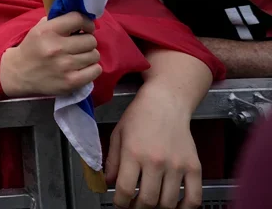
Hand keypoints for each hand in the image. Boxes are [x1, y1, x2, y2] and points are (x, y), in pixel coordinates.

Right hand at [0, 13, 101, 96]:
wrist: (18, 74)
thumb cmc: (32, 49)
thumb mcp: (38, 29)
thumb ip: (58, 21)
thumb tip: (82, 19)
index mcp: (48, 31)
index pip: (78, 19)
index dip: (87, 23)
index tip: (86, 28)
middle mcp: (57, 47)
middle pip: (91, 40)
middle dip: (87, 41)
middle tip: (80, 45)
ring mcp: (65, 66)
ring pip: (95, 55)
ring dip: (89, 55)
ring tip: (79, 57)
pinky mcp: (71, 82)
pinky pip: (96, 70)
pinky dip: (92, 68)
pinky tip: (82, 68)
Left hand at [106, 86, 200, 208]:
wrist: (166, 103)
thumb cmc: (139, 116)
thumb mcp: (118, 135)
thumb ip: (111, 161)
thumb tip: (108, 183)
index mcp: (133, 152)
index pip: (125, 189)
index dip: (120, 202)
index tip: (119, 203)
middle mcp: (156, 161)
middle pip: (147, 200)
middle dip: (137, 208)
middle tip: (134, 205)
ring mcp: (177, 165)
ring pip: (168, 203)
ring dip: (158, 208)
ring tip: (151, 203)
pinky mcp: (194, 167)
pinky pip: (193, 198)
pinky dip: (184, 208)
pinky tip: (174, 206)